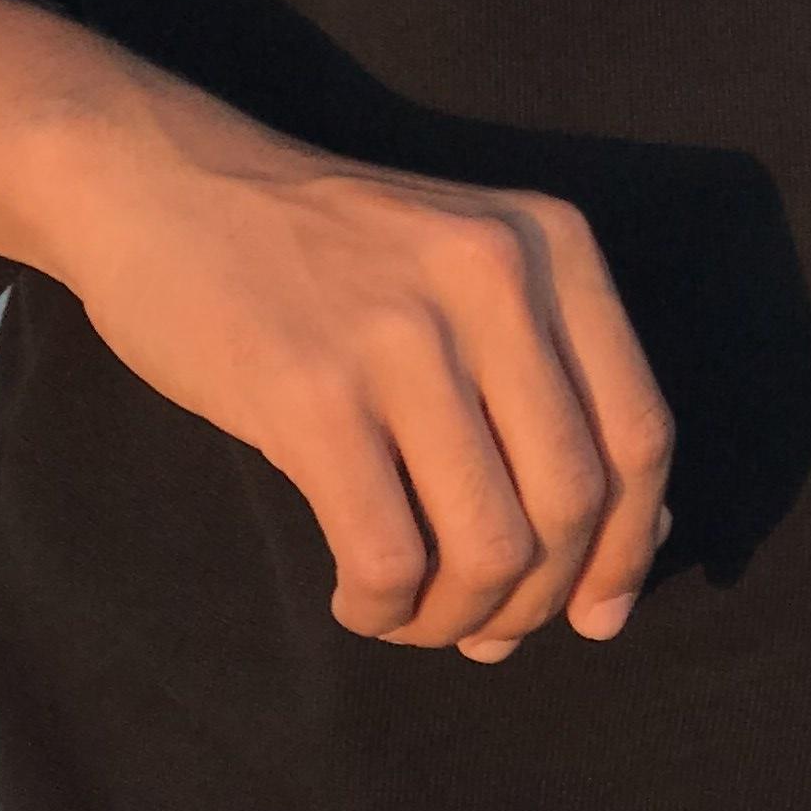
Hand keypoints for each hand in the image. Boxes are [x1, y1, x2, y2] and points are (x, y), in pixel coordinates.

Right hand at [0, 0, 672, 662]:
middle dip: (538, 598)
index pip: (641, 433)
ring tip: (413, 613)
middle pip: (575, 502)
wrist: (167, 183)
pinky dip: (384, 610)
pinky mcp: (312, 392)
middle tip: (485, 627)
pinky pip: (390, 558)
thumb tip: (644, 535)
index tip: (597, 614)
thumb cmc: (327, 254)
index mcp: (553, 246)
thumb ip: (553, 382)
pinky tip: (356, 599)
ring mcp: (404, 333)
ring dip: (457, 617)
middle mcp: (496, 278)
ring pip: (491, 546)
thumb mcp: (467, 271)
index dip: (631, 546)